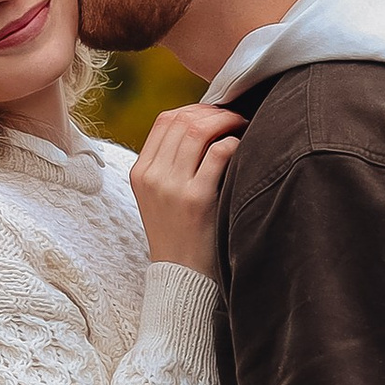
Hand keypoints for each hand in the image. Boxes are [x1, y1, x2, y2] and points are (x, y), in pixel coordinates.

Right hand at [129, 102, 241, 272]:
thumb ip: (169, 164)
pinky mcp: (197, 200)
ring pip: (199, 130)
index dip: (194, 109)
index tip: (216, 115)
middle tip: (235, 118)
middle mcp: (152, 176)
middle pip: (183, 120)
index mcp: (141, 172)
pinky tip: (244, 149)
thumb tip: (202, 125)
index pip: (165, 120)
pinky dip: (235, 143)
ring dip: (227, 122)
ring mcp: (172, 187)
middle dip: (214, 112)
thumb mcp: (159, 197)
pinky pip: (220, 153)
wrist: (180, 276)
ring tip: (242, 127)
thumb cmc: (178, 234)